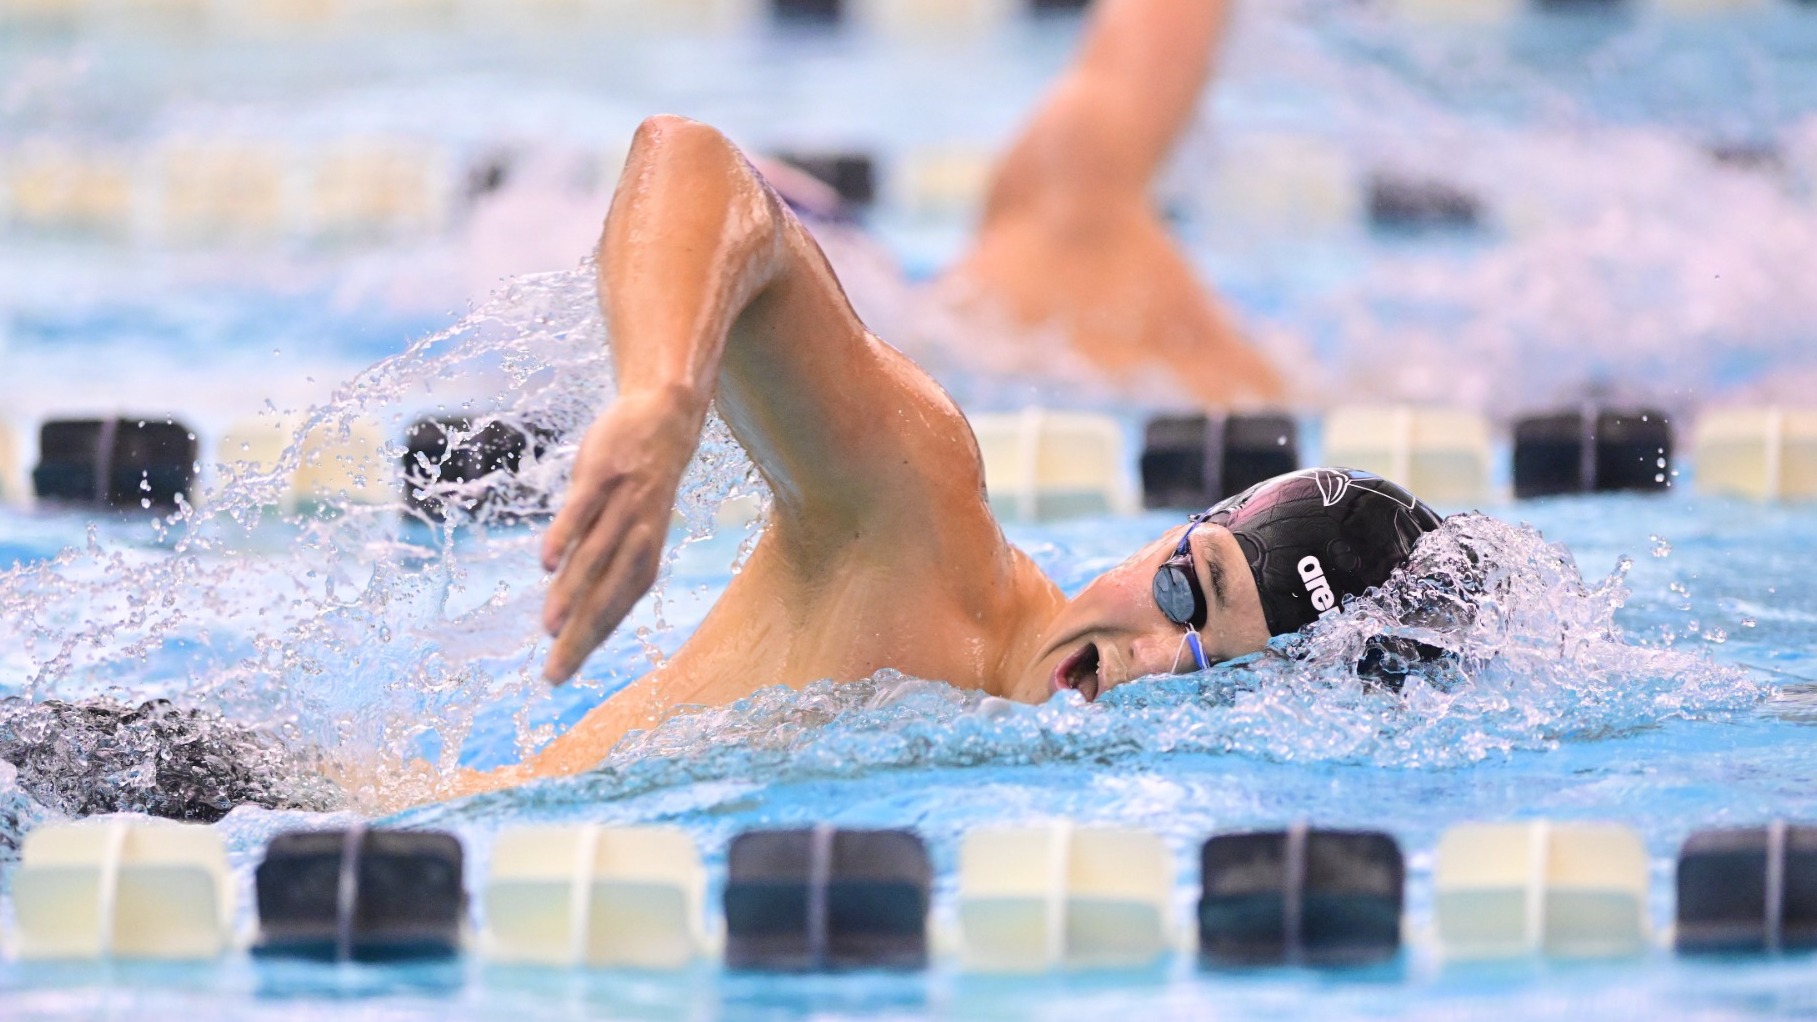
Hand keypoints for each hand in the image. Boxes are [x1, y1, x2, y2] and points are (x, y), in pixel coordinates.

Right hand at [540, 390, 701, 682]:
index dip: (588, 643)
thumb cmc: (638, 481)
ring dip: (573, 594)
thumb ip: (600, 563)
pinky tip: (546, 562)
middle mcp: (637, 536)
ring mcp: (622, 504)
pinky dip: (566, 534)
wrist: (666, 416)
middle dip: (580, 637)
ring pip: (595, 557)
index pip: (613, 609)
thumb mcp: (627, 525)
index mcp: (644, 556)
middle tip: (553, 674)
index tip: (559, 676)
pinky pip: (583, 509)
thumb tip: (569, 605)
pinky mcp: (604, 473)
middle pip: (605, 594)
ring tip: (550, 630)